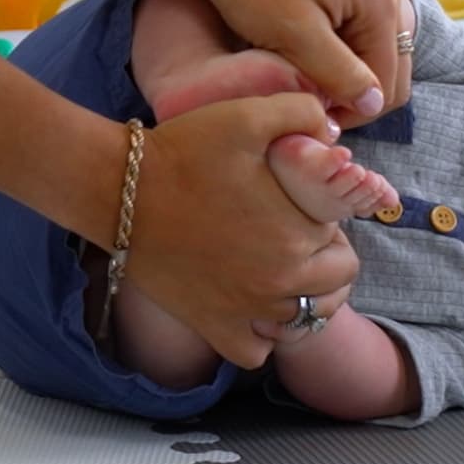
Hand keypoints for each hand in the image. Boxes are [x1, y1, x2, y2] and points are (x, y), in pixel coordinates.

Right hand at [124, 93, 359, 368]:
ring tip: (277, 271)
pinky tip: (249, 306)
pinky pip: (256, 352)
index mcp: (297, 239)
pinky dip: (260, 336)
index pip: (343, 247)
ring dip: (299, 300)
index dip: (327, 227)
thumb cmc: (183, 151)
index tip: (301, 211)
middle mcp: (278, 285)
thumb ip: (301, 112)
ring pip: (301, 323)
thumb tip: (331, 129)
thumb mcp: (246, 115)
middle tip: (291, 237)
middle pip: (333, 288)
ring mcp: (245, 313)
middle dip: (322, 263)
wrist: (120, 191)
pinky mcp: (213, 327)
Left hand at [192, 0, 410, 129]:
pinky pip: (359, 43)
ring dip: (346, 82)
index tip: (311, 117)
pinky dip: (339, 62)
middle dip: (354, 98)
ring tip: (306, 87)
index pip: (387, 84)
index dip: (353, 112)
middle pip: (389, 73)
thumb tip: (375, 104)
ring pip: (374, 61)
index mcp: (380, 4)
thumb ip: (339, 72)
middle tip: (310, 107)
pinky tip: (307, 66)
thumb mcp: (296, 37)